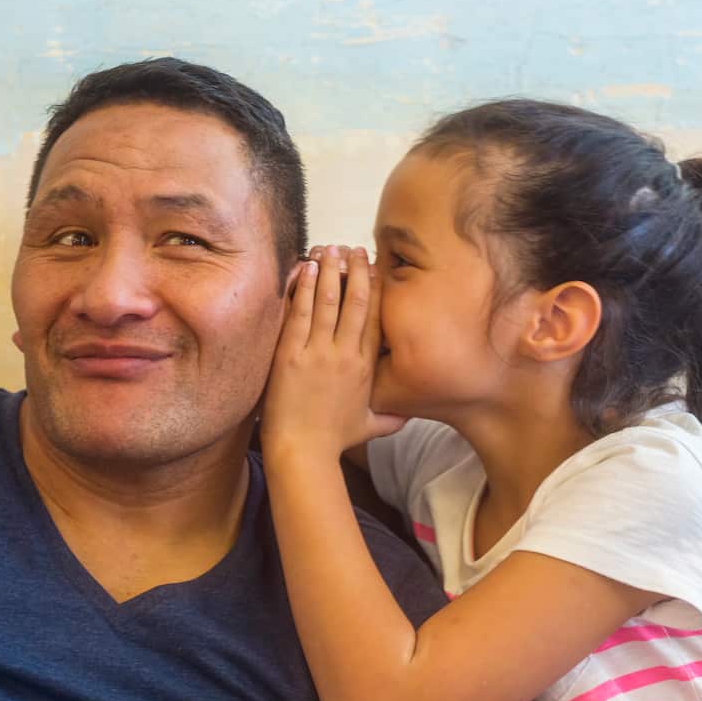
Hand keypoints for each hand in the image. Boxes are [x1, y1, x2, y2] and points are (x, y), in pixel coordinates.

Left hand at [261, 244, 406, 460]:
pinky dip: (303, 289)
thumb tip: (410, 415)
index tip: (374, 268)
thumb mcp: (370, 426)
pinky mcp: (291, 355)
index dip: (377, 289)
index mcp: (366, 367)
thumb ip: (391, 417)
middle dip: (355, 271)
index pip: (377, 318)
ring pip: (328, 302)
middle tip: (353, 248)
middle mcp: (346, 355)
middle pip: (356, 302)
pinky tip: (306, 268)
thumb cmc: (333, 440)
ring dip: (329, 271)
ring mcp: (318, 353)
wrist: (303, 452)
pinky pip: (299, 314)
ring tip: (329, 248)